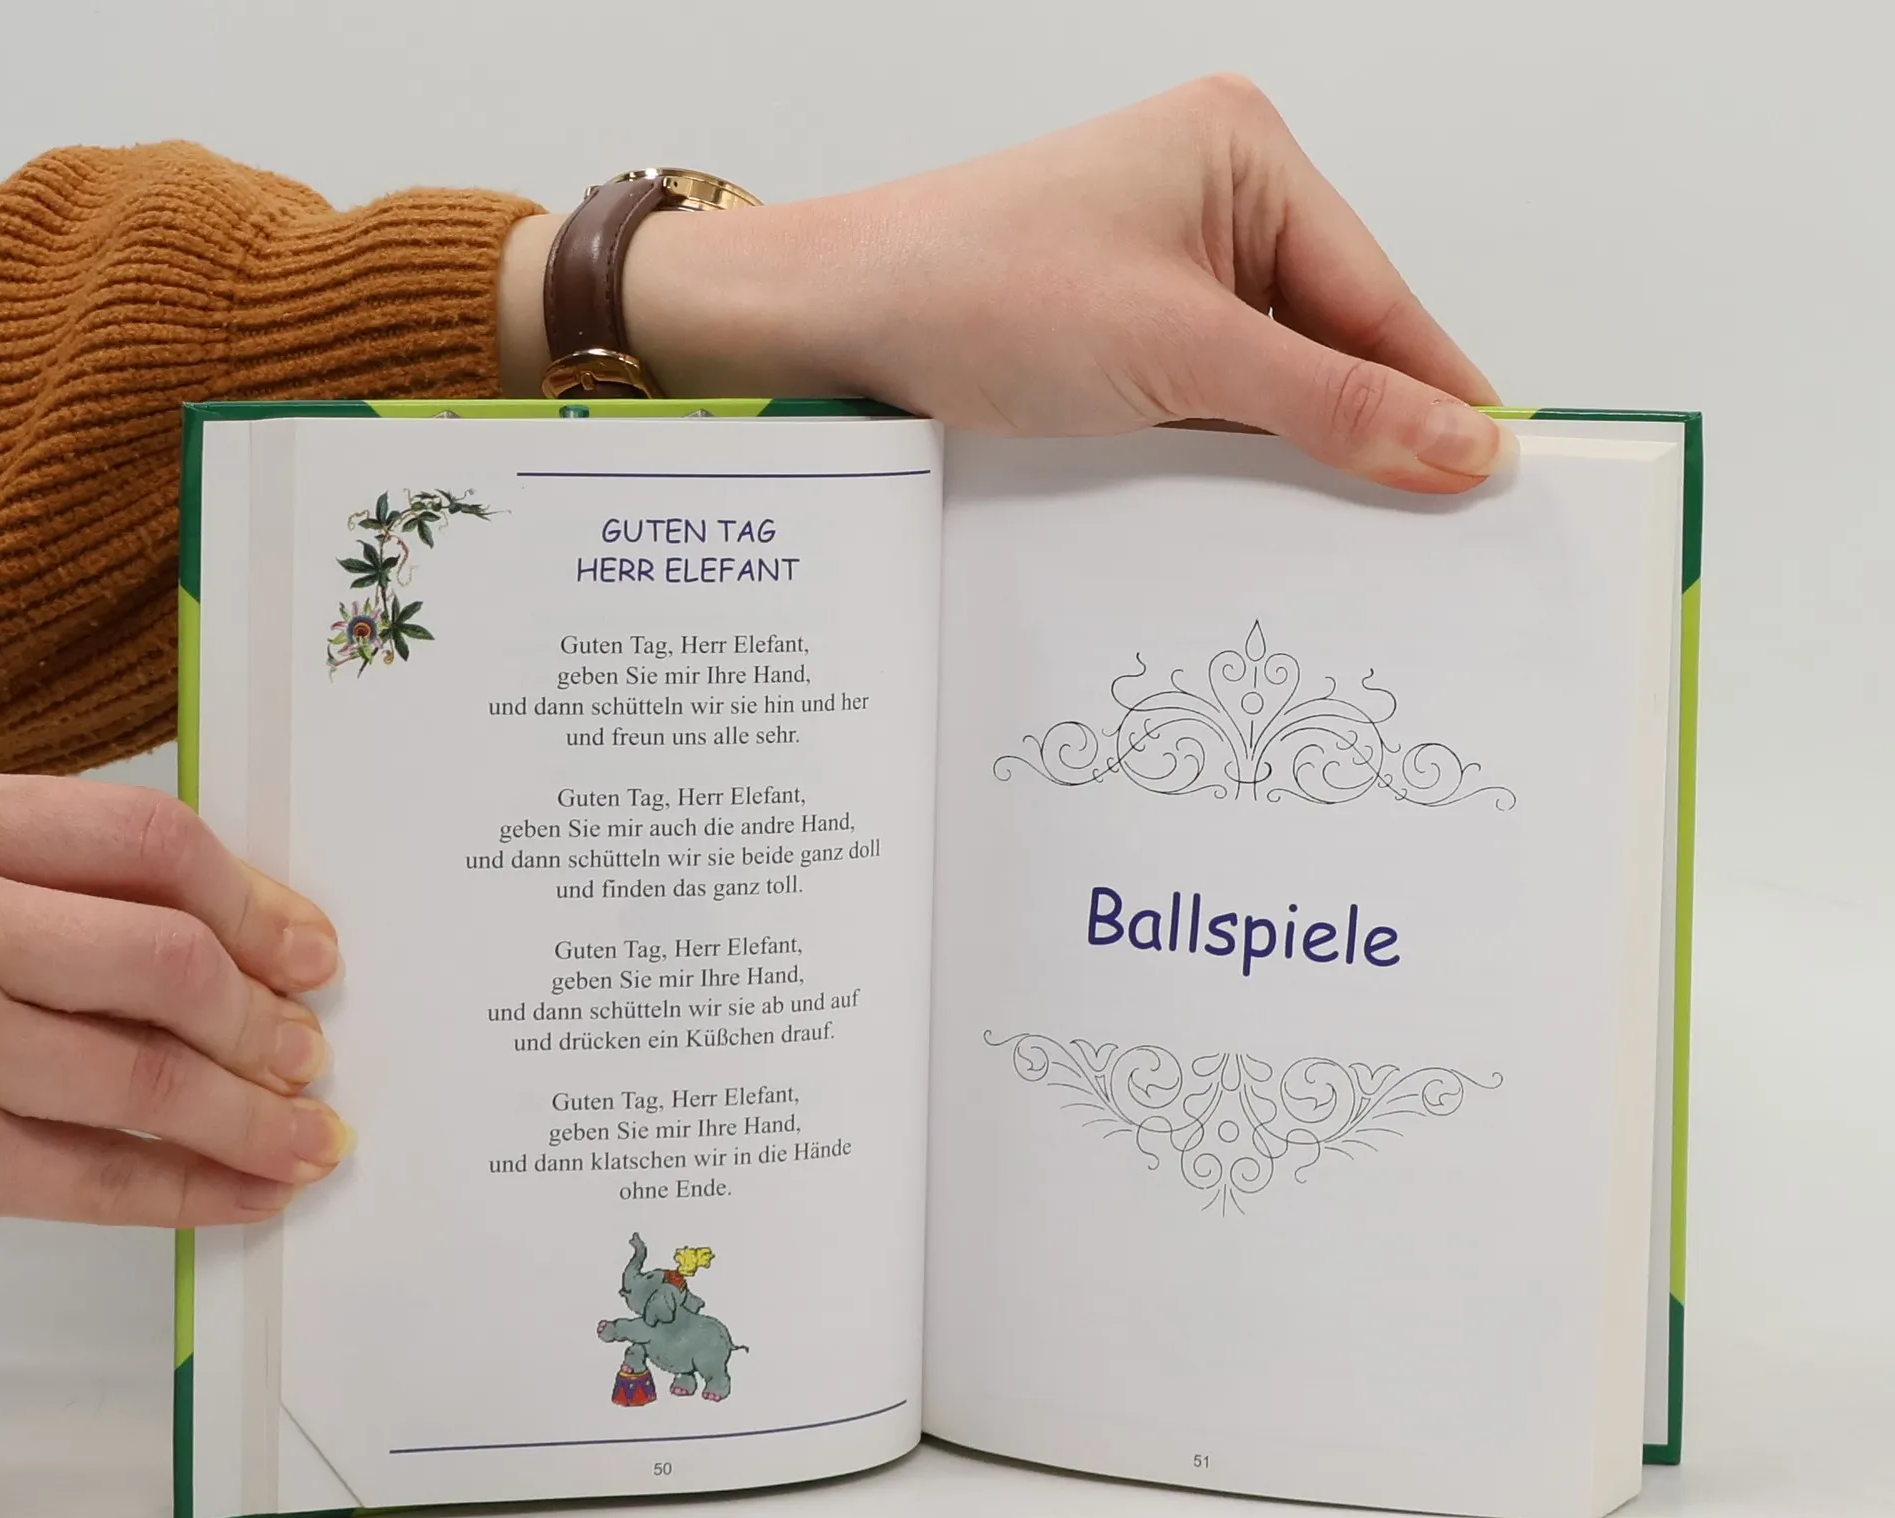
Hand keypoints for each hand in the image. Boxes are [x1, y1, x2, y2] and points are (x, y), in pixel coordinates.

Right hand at [0, 774, 351, 1227]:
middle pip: (161, 966)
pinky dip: (180, 1193)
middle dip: (259, 1021)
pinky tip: (246, 1194)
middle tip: (308, 1054)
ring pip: (134, 1080)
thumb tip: (249, 934)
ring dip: (248, 1119)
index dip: (256, 903)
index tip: (313, 950)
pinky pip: (75, 1179)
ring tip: (308, 1139)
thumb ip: (67, 874)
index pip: (147, 844)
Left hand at [499, 77, 1510, 493]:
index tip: (1501, 479)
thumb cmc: (978, 294)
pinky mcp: (1123, 337)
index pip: (1377, 295)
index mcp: (1245, 156)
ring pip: (1274, 385)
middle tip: (1431, 542)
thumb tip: (1464, 446)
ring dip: (1296, 458)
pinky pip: (1213, 406)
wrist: (832, 327)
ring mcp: (1165, 272)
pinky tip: (1256, 518)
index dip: (1438, 394)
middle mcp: (1214, 203)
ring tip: (1351, 546)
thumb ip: (1330, 404)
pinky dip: (1233, 460)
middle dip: (1368, 435)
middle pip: (1334, 340)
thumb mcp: (1180, 352)